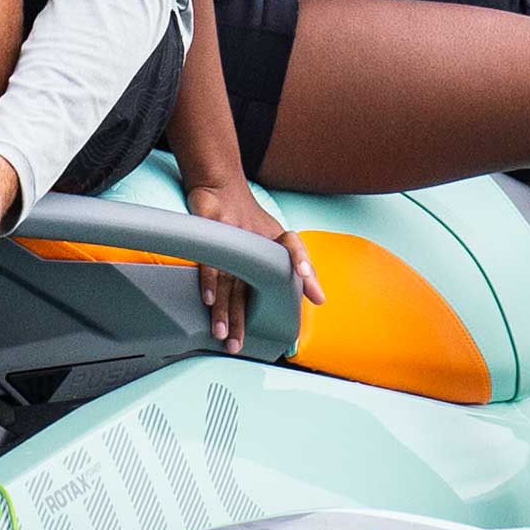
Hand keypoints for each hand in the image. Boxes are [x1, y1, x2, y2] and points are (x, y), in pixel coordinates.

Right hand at [179, 169, 323, 351]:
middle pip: (254, 280)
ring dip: (225, 309)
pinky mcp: (212, 229)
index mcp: (274, 239)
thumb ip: (297, 266)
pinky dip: (209, 281)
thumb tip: (319, 299)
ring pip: (230, 279)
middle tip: (240, 344)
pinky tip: (209, 301)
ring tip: (222, 334)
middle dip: (246, 317)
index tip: (314, 292)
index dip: (304, 264)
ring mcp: (233, 234)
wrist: (221, 185)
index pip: (294, 247)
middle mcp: (255, 238)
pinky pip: (210, 260)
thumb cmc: (250, 220)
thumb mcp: (275, 238)